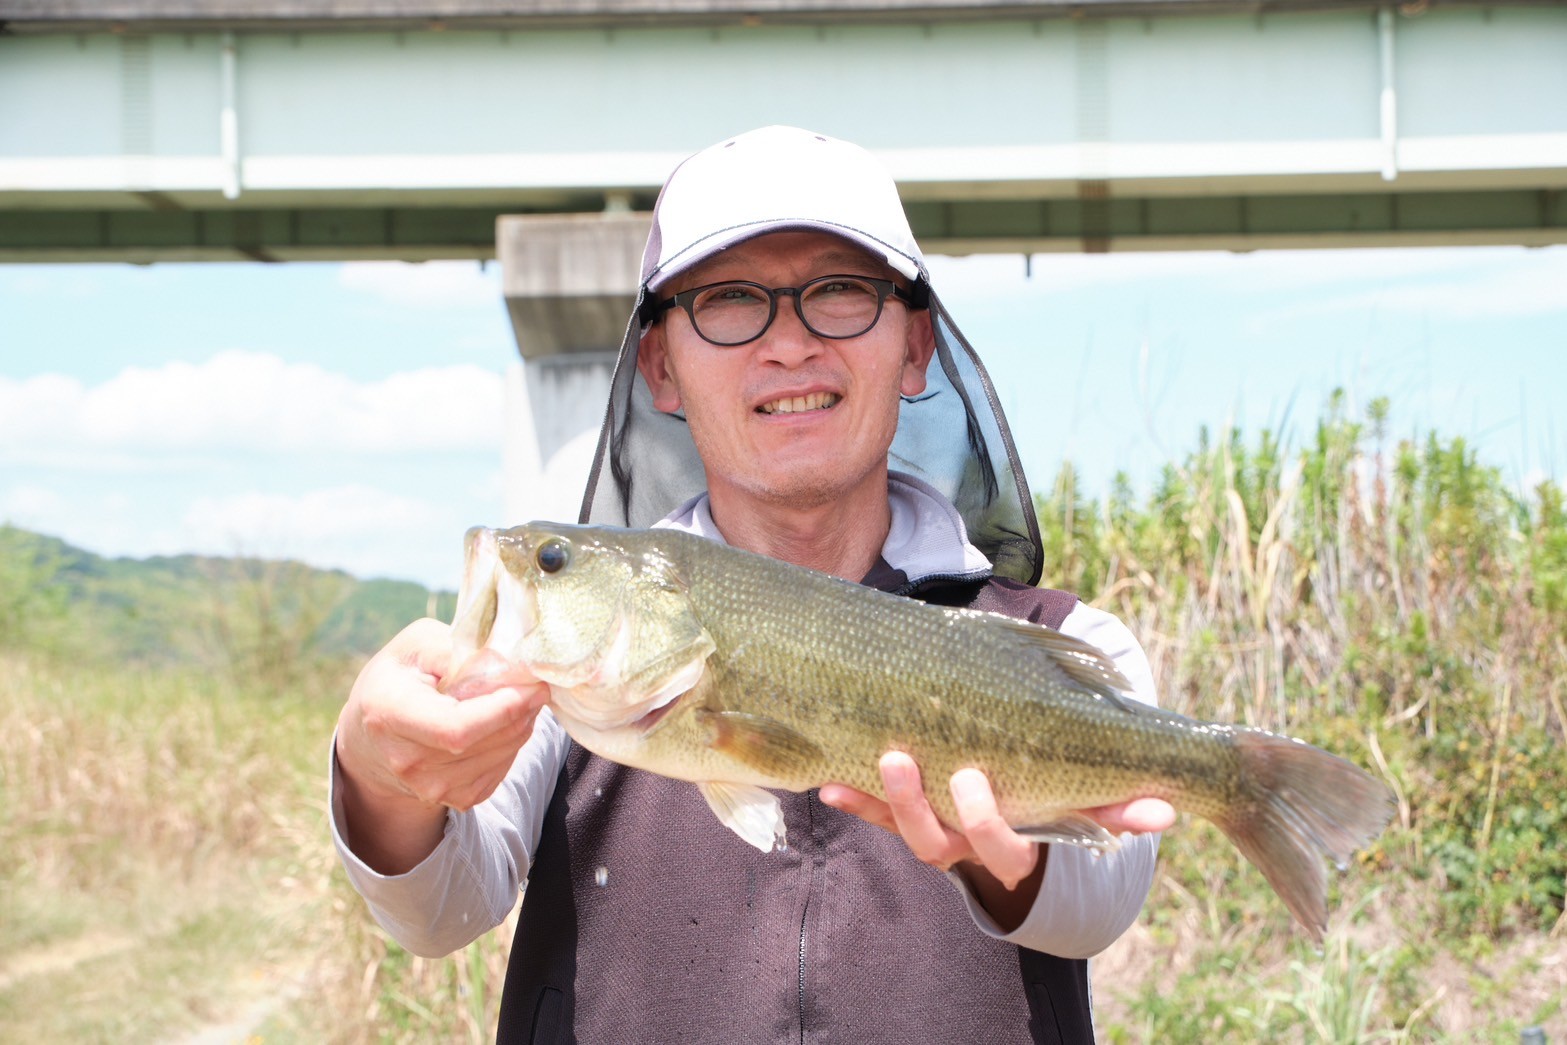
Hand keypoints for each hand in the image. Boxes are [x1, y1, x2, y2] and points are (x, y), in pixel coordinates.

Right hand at [334, 618, 548, 871]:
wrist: (371, 736)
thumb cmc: (399, 677)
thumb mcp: (417, 644)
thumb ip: (456, 647)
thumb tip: (505, 661)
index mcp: (389, 713)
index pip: (455, 727)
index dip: (502, 710)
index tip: (532, 685)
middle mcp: (405, 759)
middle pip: (483, 743)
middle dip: (521, 712)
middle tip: (537, 686)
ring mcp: (429, 787)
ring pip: (499, 757)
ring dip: (522, 726)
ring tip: (521, 700)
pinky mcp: (454, 799)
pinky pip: (500, 771)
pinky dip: (513, 745)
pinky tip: (504, 723)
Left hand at [819, 753, 1174, 929]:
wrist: (1015, 809)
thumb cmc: (1056, 796)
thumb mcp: (1088, 802)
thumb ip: (1123, 806)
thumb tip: (1171, 808)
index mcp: (1012, 846)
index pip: (996, 845)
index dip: (981, 819)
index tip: (971, 778)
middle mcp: (965, 846)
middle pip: (933, 839)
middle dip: (913, 804)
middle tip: (900, 758)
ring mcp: (931, 830)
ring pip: (900, 827)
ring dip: (878, 798)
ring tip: (868, 757)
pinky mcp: (902, 814)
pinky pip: (873, 814)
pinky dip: (853, 800)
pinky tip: (828, 782)